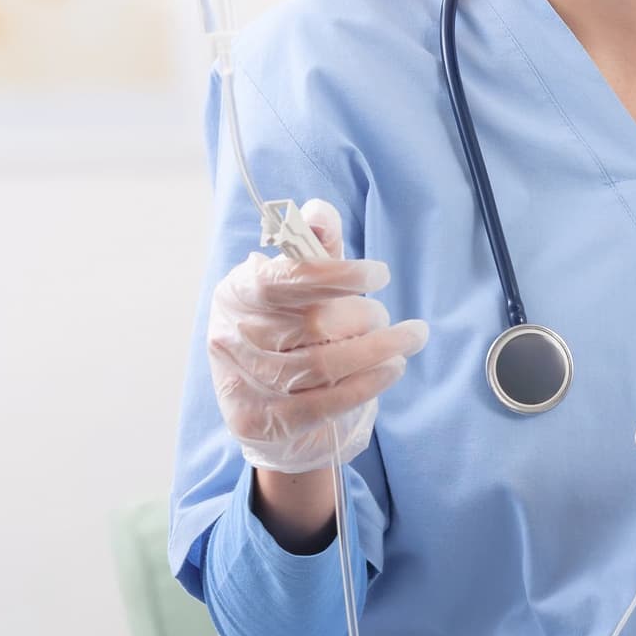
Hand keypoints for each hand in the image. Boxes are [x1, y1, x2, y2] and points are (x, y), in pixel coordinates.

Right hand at [207, 199, 427, 473]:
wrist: (274, 412)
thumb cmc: (295, 333)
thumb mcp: (304, 286)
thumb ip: (315, 247)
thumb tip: (318, 212)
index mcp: (237, 292)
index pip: (282, 278)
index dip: (334, 274)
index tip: (380, 275)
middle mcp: (229, 336)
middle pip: (312, 323)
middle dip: (365, 317)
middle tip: (386, 317)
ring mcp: (240, 384)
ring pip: (322, 364)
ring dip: (378, 350)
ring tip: (406, 340)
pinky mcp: (258, 422)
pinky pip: (324, 403)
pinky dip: (367, 384)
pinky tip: (392, 369)